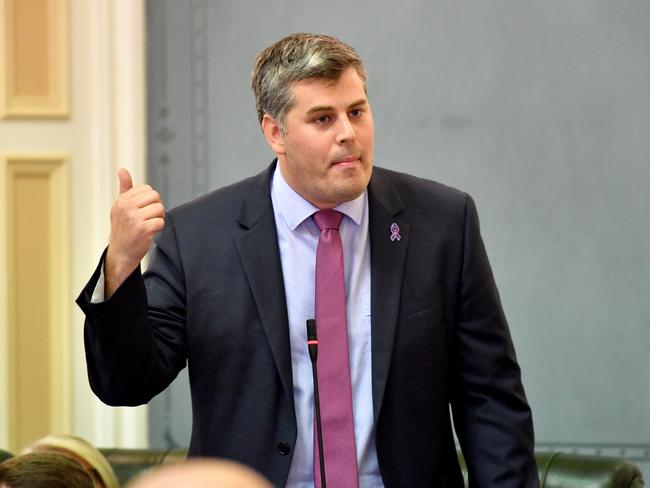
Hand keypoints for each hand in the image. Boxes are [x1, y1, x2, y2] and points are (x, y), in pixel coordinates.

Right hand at [105, 168, 164, 297]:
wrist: (120, 253)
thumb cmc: (122, 228)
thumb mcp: (120, 207)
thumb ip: (125, 188)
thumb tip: (122, 170)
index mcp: (123, 200)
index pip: (148, 190)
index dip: (150, 200)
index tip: (143, 210)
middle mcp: (127, 207)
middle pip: (156, 197)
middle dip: (156, 207)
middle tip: (149, 218)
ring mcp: (135, 218)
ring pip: (160, 209)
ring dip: (158, 218)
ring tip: (149, 225)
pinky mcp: (143, 230)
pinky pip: (161, 222)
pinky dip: (159, 228)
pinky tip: (151, 232)